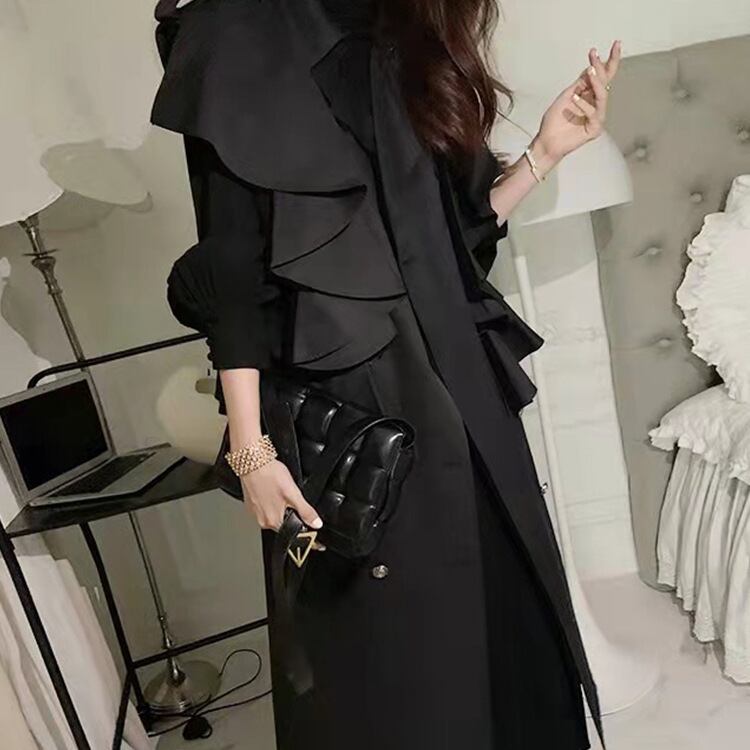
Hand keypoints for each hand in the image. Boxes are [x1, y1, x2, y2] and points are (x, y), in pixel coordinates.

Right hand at [240, 459, 322, 531]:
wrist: (252, 461)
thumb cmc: (270, 474)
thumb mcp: (293, 493)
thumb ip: (306, 511)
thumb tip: (316, 524)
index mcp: (273, 521)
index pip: (293, 531)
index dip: (301, 524)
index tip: (302, 516)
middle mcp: (262, 521)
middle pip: (283, 522)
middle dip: (290, 511)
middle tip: (288, 494)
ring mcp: (255, 512)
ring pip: (274, 513)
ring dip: (280, 505)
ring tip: (279, 489)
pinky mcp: (250, 504)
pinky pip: (265, 506)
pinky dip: (270, 500)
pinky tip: (271, 488)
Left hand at [535, 41, 622, 163]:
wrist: (546, 141)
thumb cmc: (554, 121)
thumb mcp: (565, 97)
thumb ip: (579, 85)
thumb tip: (591, 68)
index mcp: (589, 96)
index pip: (600, 77)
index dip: (602, 63)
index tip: (594, 50)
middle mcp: (596, 105)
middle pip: (606, 83)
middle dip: (604, 67)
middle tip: (596, 56)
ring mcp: (597, 117)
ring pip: (602, 96)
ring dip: (596, 82)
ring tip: (590, 71)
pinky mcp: (594, 129)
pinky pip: (593, 113)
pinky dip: (584, 105)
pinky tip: (574, 99)